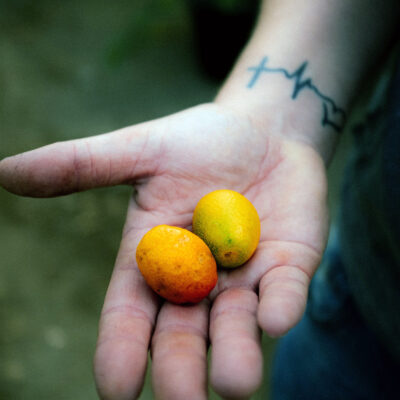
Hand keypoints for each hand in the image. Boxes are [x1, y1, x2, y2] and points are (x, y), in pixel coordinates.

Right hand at [0, 103, 328, 398]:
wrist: (263, 129)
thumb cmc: (201, 138)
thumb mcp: (141, 150)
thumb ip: (82, 166)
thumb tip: (5, 173)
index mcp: (156, 257)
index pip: (131, 312)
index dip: (121, 347)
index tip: (116, 386)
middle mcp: (200, 278)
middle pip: (183, 333)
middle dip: (180, 368)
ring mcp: (247, 275)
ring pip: (237, 325)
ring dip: (235, 353)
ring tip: (233, 384)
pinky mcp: (290, 264)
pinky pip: (285, 291)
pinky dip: (281, 306)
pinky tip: (275, 321)